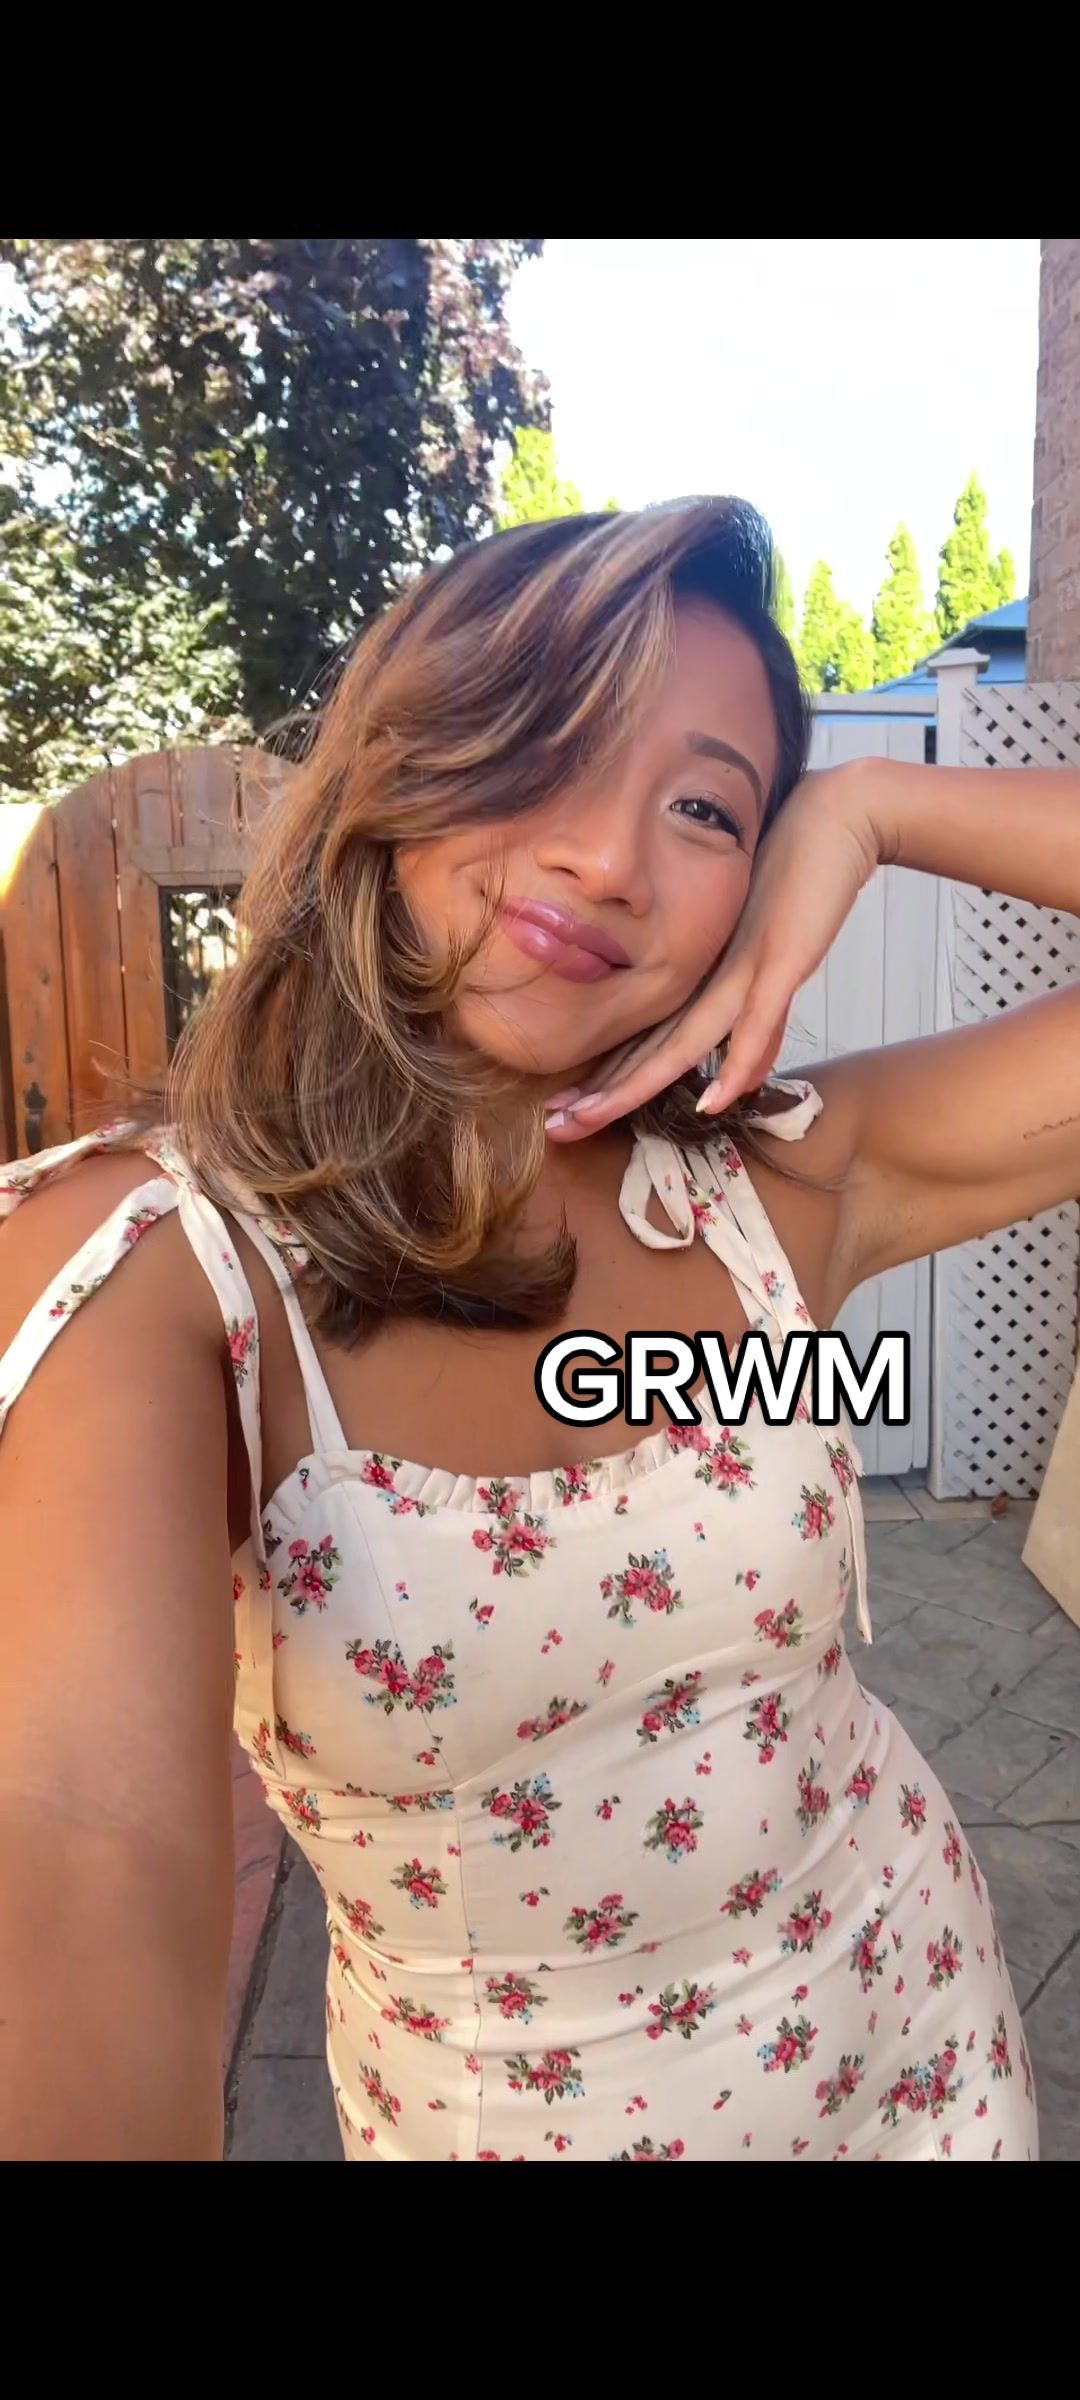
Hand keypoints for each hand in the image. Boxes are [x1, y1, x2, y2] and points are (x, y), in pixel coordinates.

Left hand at [545, 761, 883, 1139]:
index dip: (609, 1080)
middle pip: (650, 1049)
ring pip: (682, 1041)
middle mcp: (711, 978)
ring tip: (592, 1116)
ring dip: (638, 1085)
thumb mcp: (774, 961)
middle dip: (603, 1092)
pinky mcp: (782, 958)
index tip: (567, 1113)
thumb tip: (744, 1076)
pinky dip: (736, 1064)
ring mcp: (744, 968)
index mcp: (703, 978)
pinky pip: (755, 1019)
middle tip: (554, 1127)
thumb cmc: (799, 879)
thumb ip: (759, 1018)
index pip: (648, 1040)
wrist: (838, 815)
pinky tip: (711, 1100)